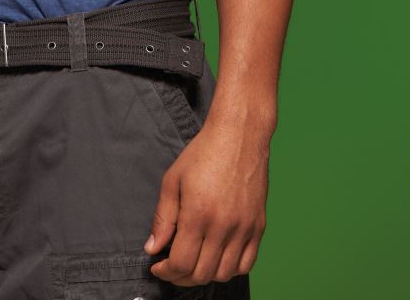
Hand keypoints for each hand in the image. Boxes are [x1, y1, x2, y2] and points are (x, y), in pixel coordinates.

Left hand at [142, 118, 269, 286]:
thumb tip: (153, 248)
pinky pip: (246, 264)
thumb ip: (163, 218)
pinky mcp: (259, 226)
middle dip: (181, 277)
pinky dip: (230, 269)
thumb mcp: (173, 180)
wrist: (239, 135)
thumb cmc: (203, 153)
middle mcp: (223, 226)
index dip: (166, 271)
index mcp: (198, 214)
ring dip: (205, 275)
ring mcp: (244, 228)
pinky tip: (217, 257)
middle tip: (171, 267)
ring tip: (194, 262)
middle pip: (202, 274)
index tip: (158, 266)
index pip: (181, 263)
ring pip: (224, 274)